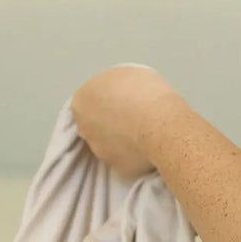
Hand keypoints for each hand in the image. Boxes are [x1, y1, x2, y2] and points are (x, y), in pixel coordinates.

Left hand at [71, 64, 177, 181]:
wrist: (160, 124)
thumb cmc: (144, 92)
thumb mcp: (126, 73)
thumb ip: (114, 86)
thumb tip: (118, 94)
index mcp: (80, 102)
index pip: (89, 102)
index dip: (108, 100)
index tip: (125, 100)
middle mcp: (83, 128)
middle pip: (95, 125)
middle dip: (111, 122)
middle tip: (133, 116)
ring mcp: (98, 151)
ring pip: (108, 144)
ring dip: (121, 139)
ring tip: (144, 131)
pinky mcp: (116, 168)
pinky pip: (125, 159)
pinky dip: (133, 154)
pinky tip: (148, 146)